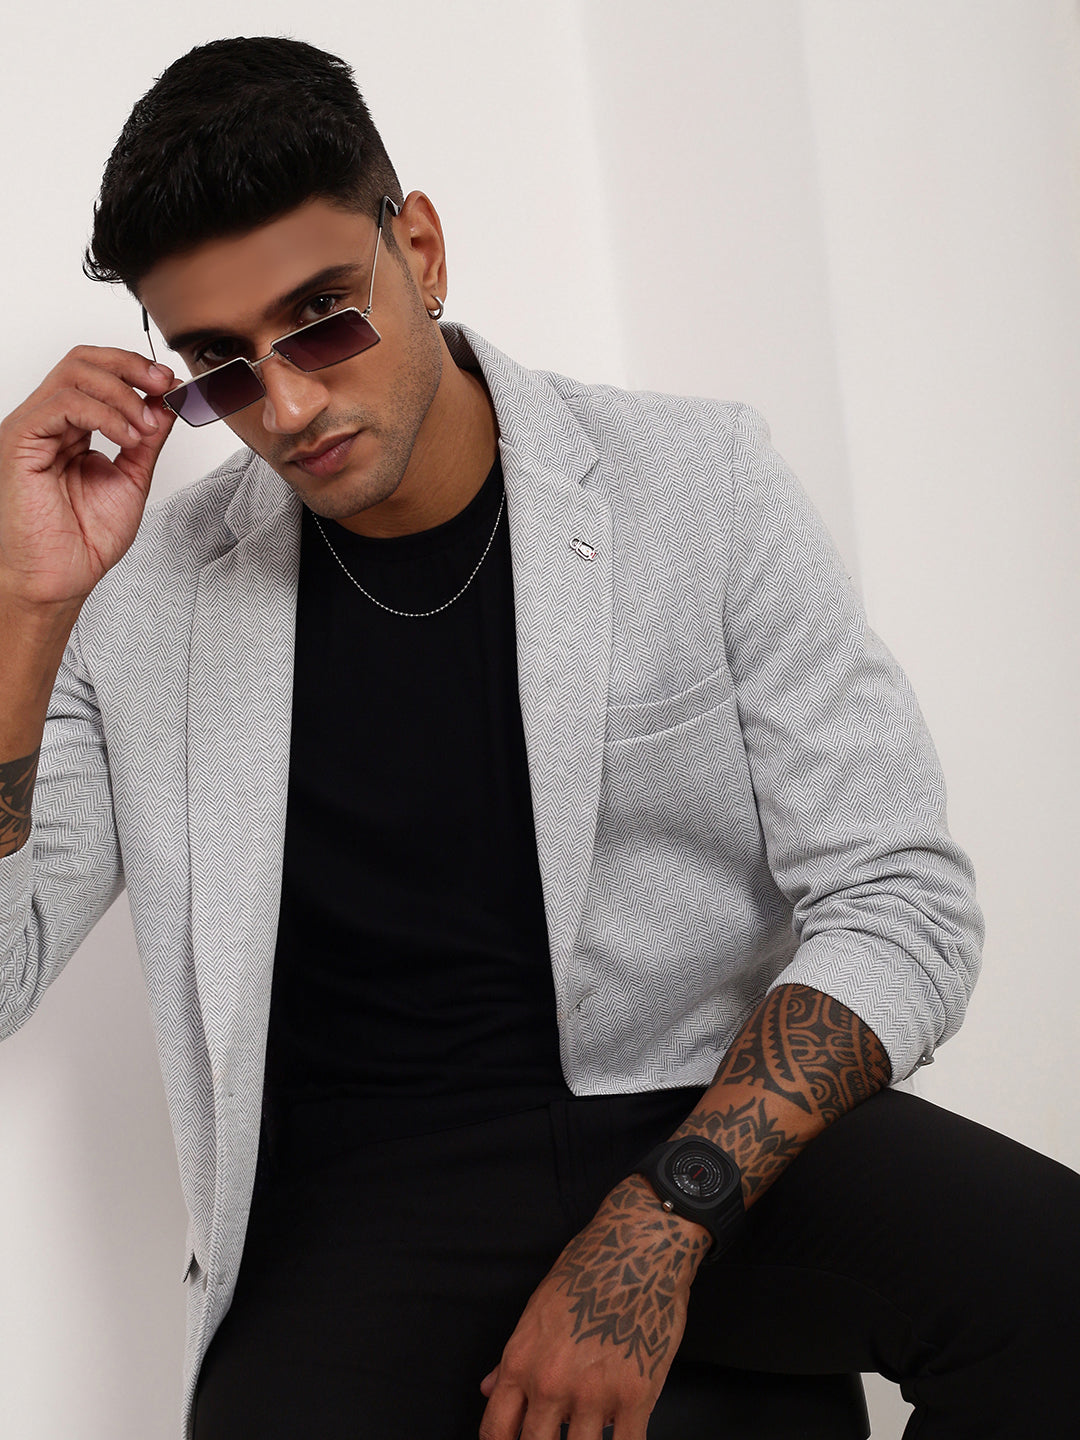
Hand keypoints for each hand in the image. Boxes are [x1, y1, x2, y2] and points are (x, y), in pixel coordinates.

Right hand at [0, 346, 175, 609]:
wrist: (61, 579)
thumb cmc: (84, 540)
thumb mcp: (131, 479)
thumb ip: (146, 440)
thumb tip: (165, 404)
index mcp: (70, 428)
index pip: (96, 373)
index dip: (134, 369)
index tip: (169, 384)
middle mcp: (48, 423)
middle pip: (83, 361)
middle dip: (130, 366)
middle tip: (162, 385)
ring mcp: (32, 429)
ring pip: (74, 374)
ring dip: (122, 394)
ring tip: (144, 428)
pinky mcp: (22, 442)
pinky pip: (62, 404)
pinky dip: (103, 414)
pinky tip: (126, 438)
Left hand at [479, 1175, 710, 1439]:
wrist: (638, 1249)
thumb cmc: (588, 1268)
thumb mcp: (538, 1307)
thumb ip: (514, 1358)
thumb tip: (488, 1388)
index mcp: (521, 1362)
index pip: (496, 1431)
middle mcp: (551, 1385)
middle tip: (555, 1435)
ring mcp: (593, 1395)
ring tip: (588, 1432)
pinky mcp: (636, 1397)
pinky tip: (624, 1435)